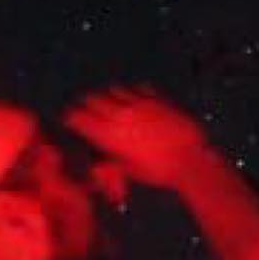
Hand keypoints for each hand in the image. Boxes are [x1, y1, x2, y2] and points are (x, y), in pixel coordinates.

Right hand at [62, 87, 215, 190]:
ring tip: (110, 103)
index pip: (78, 117)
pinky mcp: (157, 98)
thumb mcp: (128, 171)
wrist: (190, 159)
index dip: (70, 118)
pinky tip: (135, 99)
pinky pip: (139, 87)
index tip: (68, 121)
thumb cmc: (157, 172)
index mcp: (108, 134)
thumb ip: (110, 162)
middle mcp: (119, 113)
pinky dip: (132, 92)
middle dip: (86, 104)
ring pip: (114, 89)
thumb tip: (99, 161)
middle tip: (86, 111)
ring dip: (108, 95)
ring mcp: (139, 102)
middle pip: (92, 99)